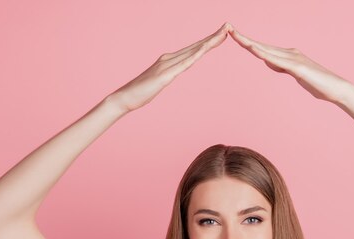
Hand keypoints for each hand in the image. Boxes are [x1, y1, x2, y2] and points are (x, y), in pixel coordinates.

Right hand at [112, 22, 231, 111]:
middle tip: (228, 27)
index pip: (193, 49)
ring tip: (223, 34)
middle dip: (213, 37)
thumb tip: (174, 73)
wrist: (125, 97)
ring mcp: (167, 65)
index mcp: (169, 60)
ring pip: (193, 52)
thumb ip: (168, 75)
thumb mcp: (160, 81)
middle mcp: (169, 58)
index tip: (222, 35)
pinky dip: (195, 56)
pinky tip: (205, 50)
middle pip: (196, 46)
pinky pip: (183, 65)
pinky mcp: (165, 75)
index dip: (209, 41)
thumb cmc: (141, 91)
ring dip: (209, 43)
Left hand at [227, 26, 353, 103]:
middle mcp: (290, 53)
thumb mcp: (295, 75)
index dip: (248, 43)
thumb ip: (282, 67)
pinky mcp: (298, 68)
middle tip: (227, 28)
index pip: (263, 49)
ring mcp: (294, 59)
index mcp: (288, 56)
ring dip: (250, 43)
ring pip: (267, 50)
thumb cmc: (318, 84)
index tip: (233, 36)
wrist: (338, 90)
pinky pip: (277, 61)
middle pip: (261, 46)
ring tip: (235, 35)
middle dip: (243, 38)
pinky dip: (264, 54)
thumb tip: (269, 62)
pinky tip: (253, 50)